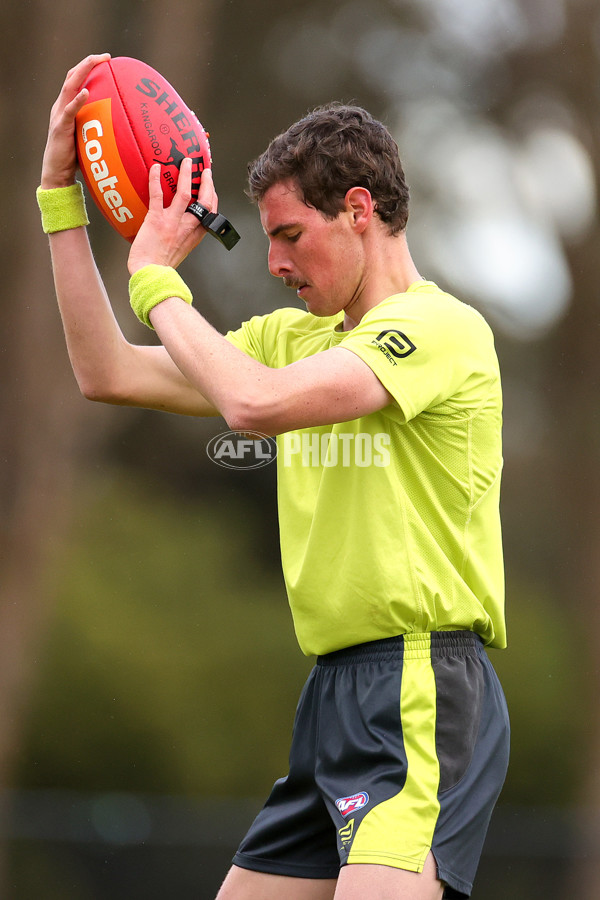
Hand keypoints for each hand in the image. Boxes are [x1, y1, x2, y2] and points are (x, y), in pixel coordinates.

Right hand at [41, 53, 110, 188]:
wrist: (58, 173)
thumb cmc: (76, 158)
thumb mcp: (89, 137)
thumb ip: (99, 127)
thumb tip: (124, 126)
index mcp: (68, 106)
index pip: (77, 79)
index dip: (89, 67)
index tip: (107, 60)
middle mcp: (61, 106)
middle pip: (73, 76)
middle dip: (88, 63)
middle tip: (105, 56)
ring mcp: (59, 115)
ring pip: (69, 86)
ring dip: (82, 72)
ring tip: (95, 62)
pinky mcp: (60, 127)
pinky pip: (69, 110)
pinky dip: (77, 99)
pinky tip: (86, 92)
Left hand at [127, 158, 218, 273]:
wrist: (150, 273)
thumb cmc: (162, 265)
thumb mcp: (182, 249)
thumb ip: (184, 235)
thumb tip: (180, 225)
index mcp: (196, 233)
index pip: (211, 211)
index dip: (212, 195)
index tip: (211, 186)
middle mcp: (188, 226)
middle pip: (205, 200)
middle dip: (206, 182)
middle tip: (204, 170)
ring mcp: (173, 221)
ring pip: (185, 193)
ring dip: (186, 174)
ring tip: (186, 162)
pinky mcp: (156, 219)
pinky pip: (157, 195)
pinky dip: (156, 179)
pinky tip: (156, 168)